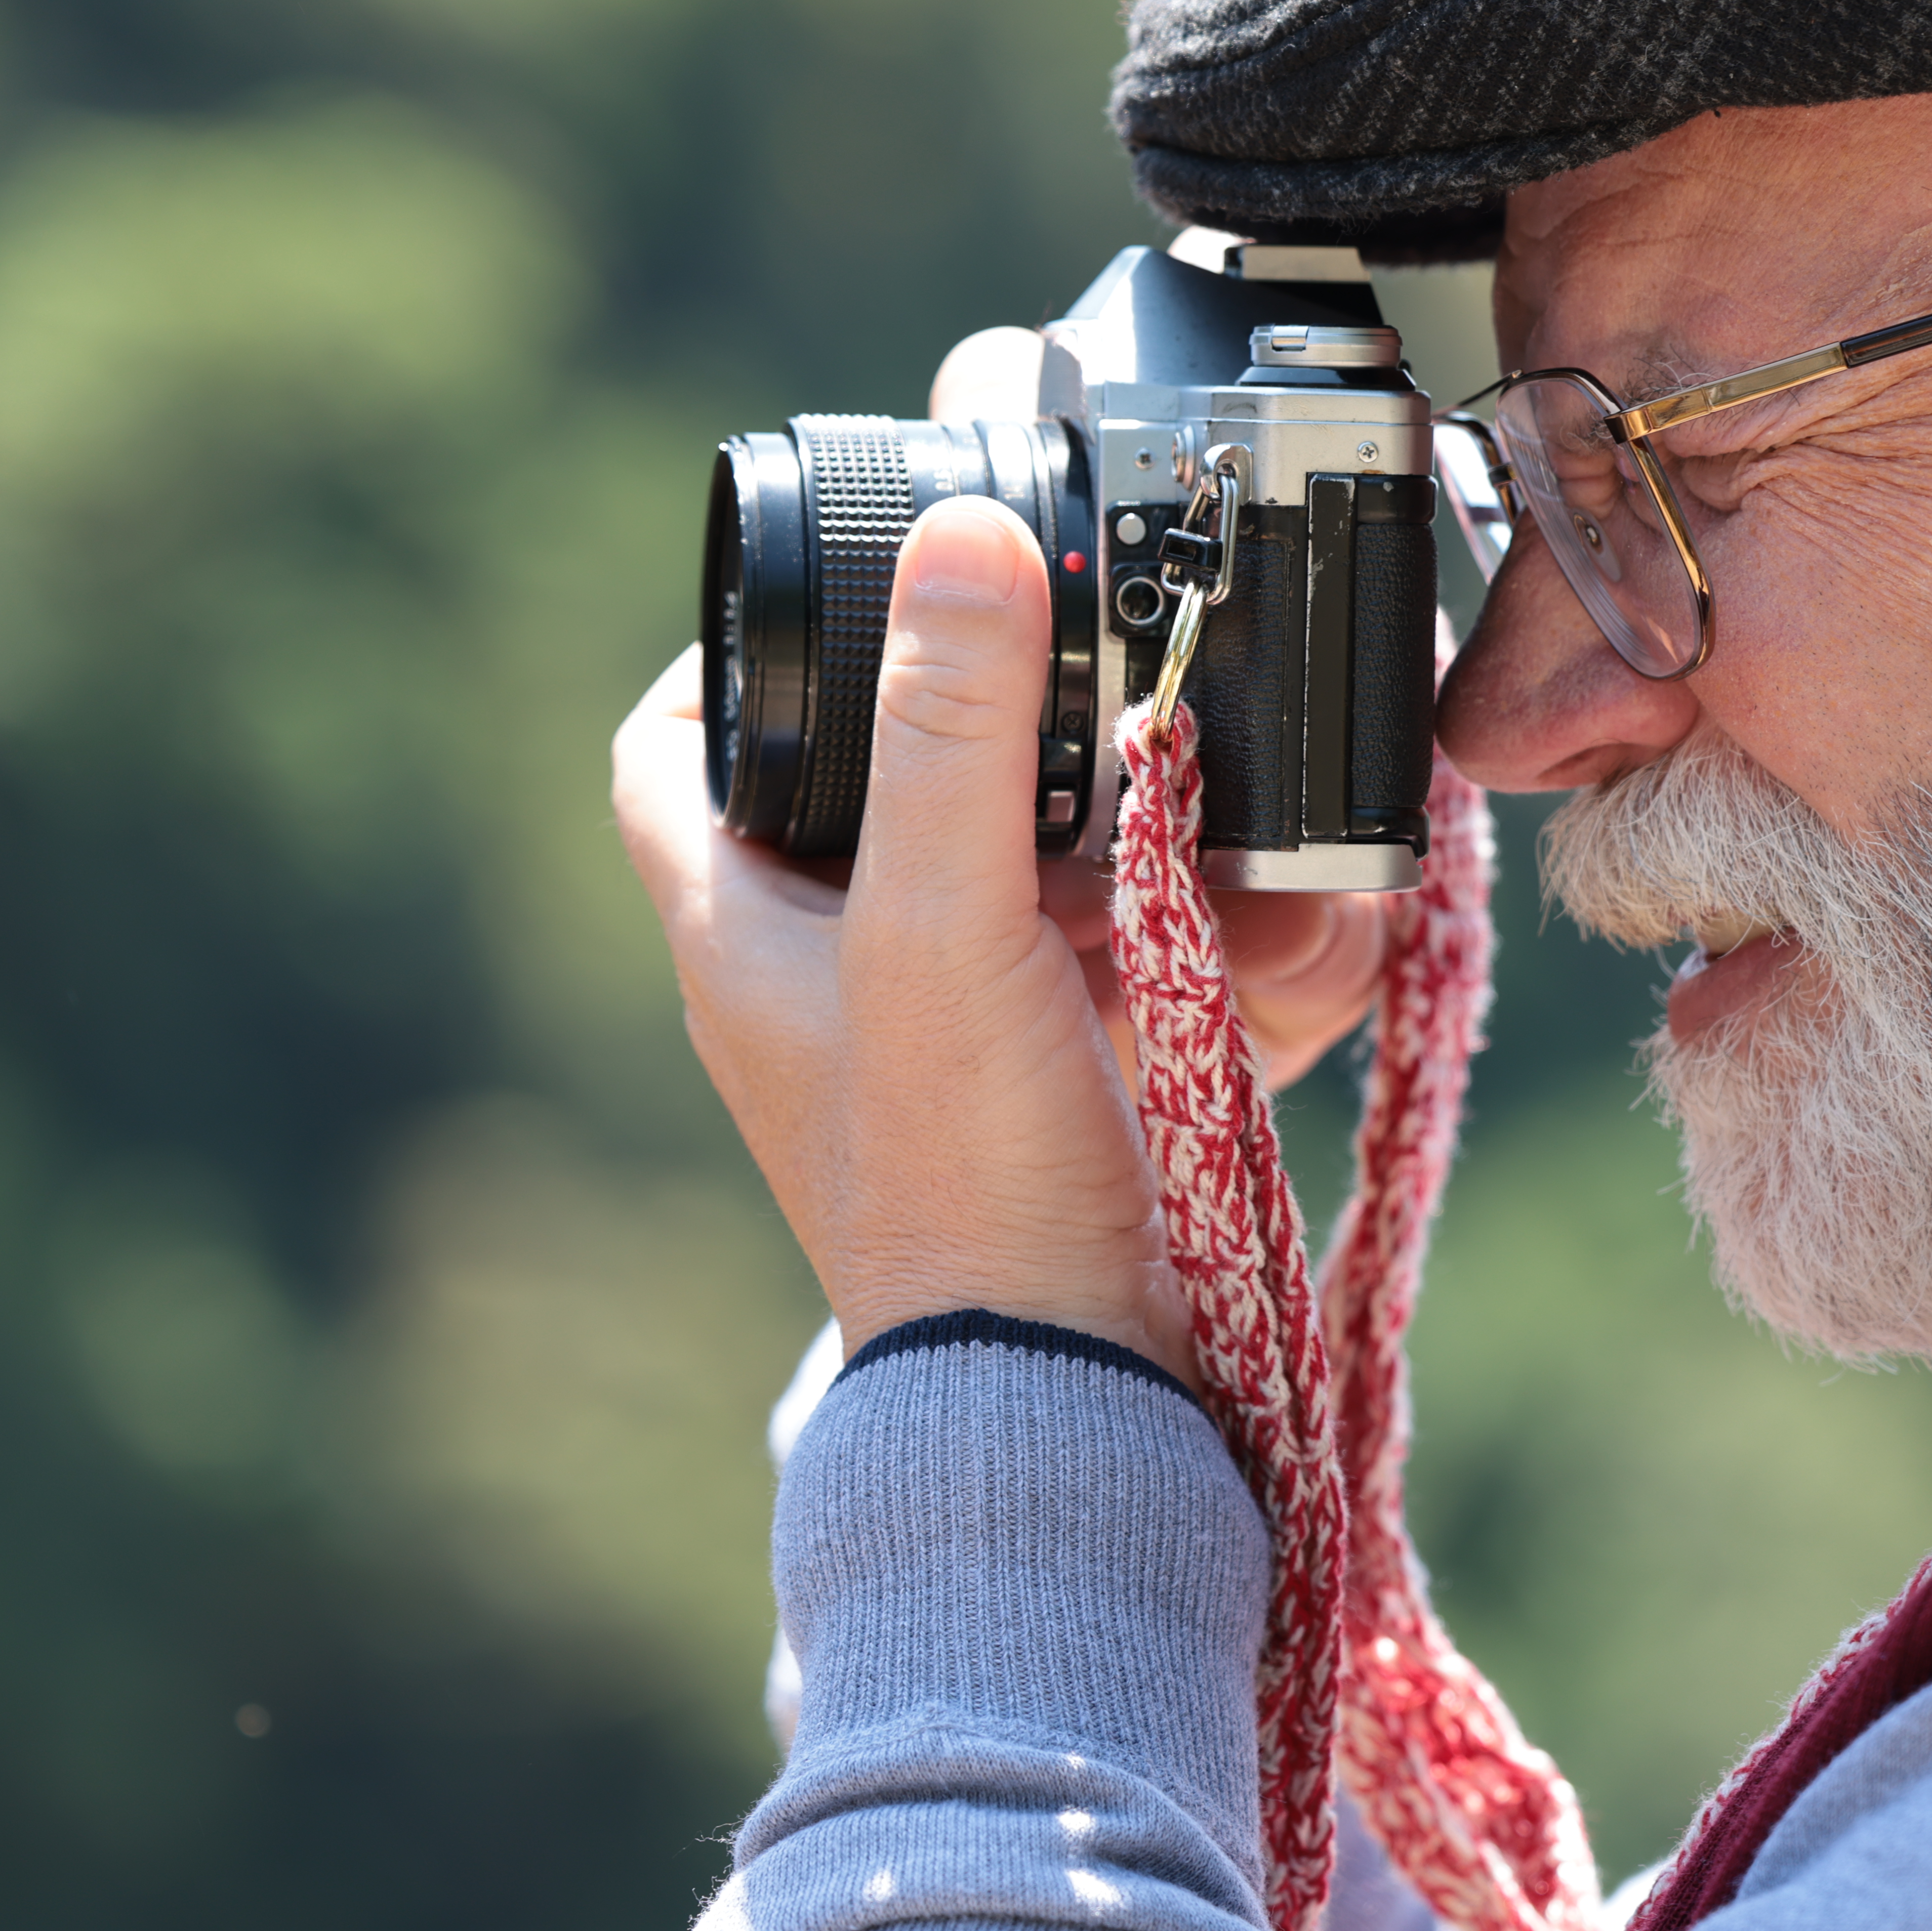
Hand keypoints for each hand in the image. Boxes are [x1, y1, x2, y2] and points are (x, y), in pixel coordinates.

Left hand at [613, 496, 1395, 1371]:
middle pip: (870, 790)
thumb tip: (962, 533)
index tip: (843, 592)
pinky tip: (1260, 916)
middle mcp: (823, 983)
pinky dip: (1181, 929)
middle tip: (1082, 671)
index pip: (671, 751)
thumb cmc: (963, 1183)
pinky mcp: (1046, 1088)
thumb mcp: (944, 929)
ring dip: (1117, 827)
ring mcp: (938, 1040)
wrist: (1069, 1397)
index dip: (731, 656)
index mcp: (743, 937)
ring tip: (1200, 797)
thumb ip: (952, 734)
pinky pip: (1111, 965)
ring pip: (1016, 872)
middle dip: (990, 726)